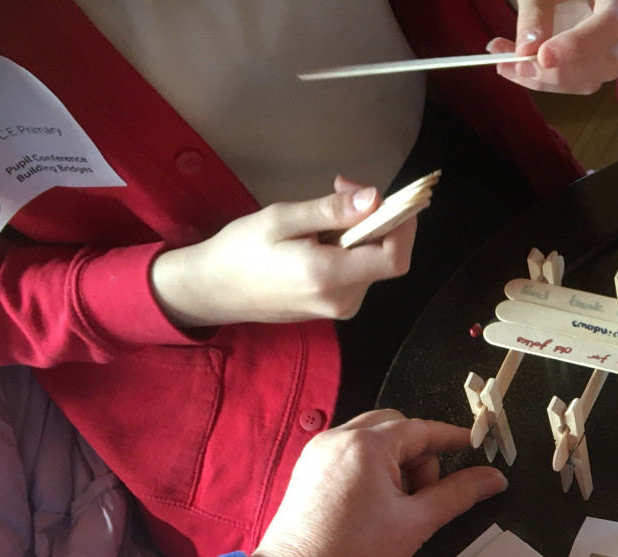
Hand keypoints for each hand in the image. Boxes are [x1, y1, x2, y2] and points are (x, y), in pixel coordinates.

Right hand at [151, 176, 415, 327]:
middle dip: (378, 220)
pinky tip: (324, 233)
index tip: (388, 194)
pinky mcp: (336, 307)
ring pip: (374, 264)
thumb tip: (375, 198)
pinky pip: (359, 273)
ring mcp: (341, 308)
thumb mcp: (282, 220)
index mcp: (330, 278)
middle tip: (344, 187)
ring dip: (363, 232)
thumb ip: (331, 211)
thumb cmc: (241, 250)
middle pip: (387, 258)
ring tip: (327, 209)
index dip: (402, 224)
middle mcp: (343, 300)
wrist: (215, 290)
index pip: (394, 257)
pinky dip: (353, 248)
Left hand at [250, 410, 506, 556]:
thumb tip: (493, 478)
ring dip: (397, 463)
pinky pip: (351, 455)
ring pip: (373, 441)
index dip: (452, 438)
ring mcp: (319, 453)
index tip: (474, 447)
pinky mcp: (309, 471)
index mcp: (366, 446)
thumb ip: (458, 495)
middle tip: (428, 495)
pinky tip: (377, 508)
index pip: (421, 429)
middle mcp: (338, 439)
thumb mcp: (415, 524)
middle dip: (420, 455)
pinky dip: (373, 471)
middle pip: (396, 428)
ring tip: (399, 508)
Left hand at [490, 0, 617, 94]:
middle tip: (511, 65)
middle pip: (603, 62)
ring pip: (591, 78)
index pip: (611, 26)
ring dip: (544, 80)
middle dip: (554, 72)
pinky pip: (579, 79)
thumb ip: (536, 11)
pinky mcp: (602, 60)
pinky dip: (546, 79)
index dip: (577, 46)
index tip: (542, 57)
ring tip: (506, 65)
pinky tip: (518, 68)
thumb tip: (525, 49)